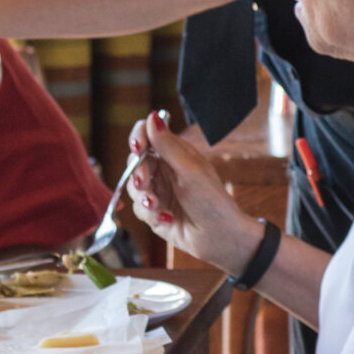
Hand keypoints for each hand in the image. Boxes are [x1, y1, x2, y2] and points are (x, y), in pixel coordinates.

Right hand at [127, 111, 264, 271]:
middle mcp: (165, 170)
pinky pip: (139, 209)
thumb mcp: (190, 170)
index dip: (138, 138)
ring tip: (158, 206)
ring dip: (144, 197)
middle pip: (135, 163)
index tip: (137, 147)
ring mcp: (159, 191)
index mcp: (175, 154)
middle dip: (138, 173)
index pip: (148, 136)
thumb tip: (152, 116)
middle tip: (144, 183)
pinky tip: (167, 218)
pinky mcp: (154, 213)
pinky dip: (150, 213)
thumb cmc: (212, 201)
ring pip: (134, 187)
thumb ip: (167, 145)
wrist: (220, 238)